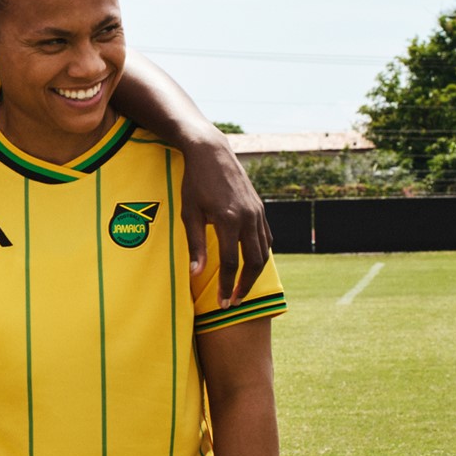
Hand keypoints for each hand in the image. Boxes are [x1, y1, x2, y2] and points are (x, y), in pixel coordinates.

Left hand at [179, 135, 271, 308]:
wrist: (211, 153)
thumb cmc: (194, 183)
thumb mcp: (189, 214)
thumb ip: (195, 246)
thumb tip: (195, 275)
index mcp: (229, 221)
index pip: (230, 263)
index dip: (226, 286)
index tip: (222, 303)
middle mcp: (248, 218)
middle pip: (253, 262)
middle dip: (244, 286)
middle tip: (233, 302)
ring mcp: (258, 213)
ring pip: (263, 252)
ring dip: (254, 274)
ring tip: (242, 289)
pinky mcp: (260, 208)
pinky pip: (266, 237)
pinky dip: (261, 254)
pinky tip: (251, 263)